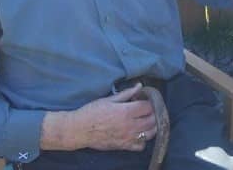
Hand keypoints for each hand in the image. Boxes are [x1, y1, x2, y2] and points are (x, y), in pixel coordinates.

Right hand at [41, 83, 157, 150]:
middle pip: (152, 120)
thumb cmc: (92, 112)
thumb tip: (140, 86)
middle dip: (153, 113)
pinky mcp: (123, 146)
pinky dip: (143, 141)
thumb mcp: (109, 99)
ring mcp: (128, 137)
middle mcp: (130, 125)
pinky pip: (141, 146)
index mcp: (126, 111)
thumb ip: (127, 93)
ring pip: (150, 133)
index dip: (150, 102)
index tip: (146, 100)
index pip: (149, 107)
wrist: (78, 130)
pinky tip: (139, 134)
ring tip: (147, 121)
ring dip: (152, 126)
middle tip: (148, 110)